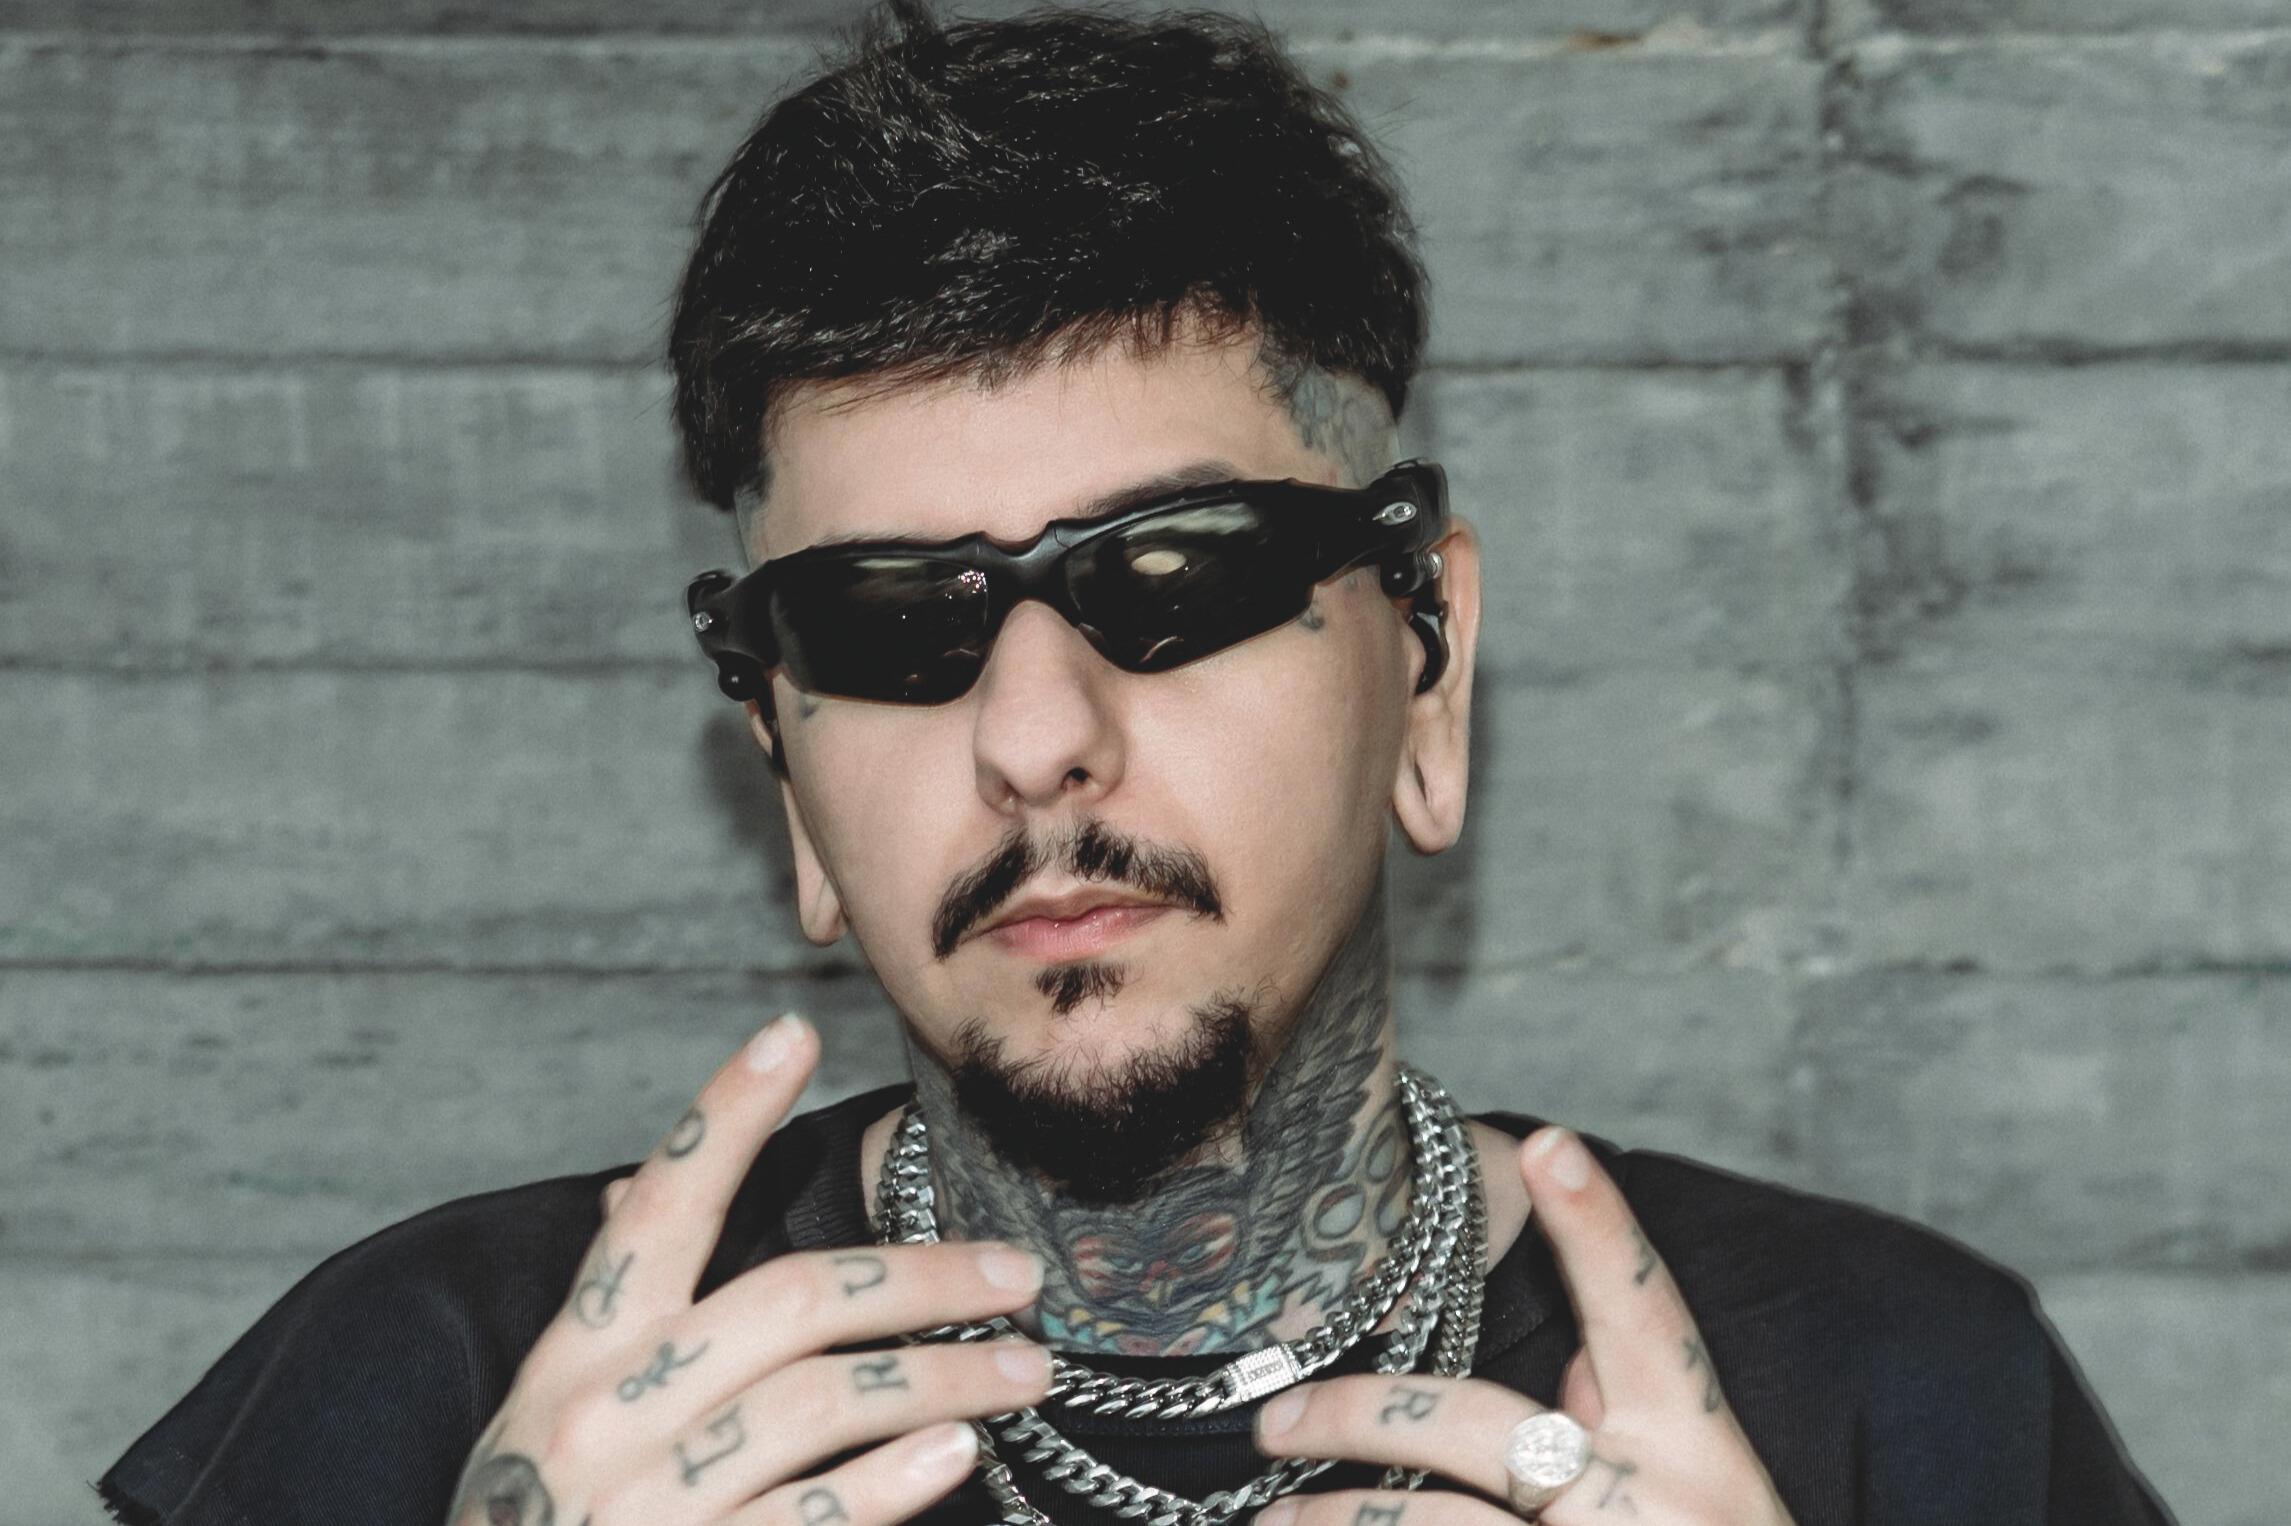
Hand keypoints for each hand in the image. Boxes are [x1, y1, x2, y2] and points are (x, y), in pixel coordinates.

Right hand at [445, 1013, 1051, 1525]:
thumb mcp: (550, 1415)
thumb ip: (611, 1315)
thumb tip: (629, 1189)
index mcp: (576, 1354)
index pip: (657, 1208)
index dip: (724, 1117)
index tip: (793, 1032)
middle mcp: (603, 1414)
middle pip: (789, 1302)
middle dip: (921, 1278)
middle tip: (1019, 1273)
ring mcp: (641, 1501)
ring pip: (819, 1402)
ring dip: (942, 1378)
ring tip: (1028, 1370)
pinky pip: (807, 1514)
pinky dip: (890, 1481)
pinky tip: (956, 1453)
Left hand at [1251, 1126, 1794, 1525]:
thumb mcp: (1702, 1487)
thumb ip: (1619, 1417)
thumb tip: (1547, 1364)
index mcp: (1696, 1443)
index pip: (1644, 1313)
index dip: (1597, 1227)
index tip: (1547, 1144)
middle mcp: (1655, 1504)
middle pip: (1480, 1427)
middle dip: (1362, 1414)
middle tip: (1272, 1420)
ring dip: (1338, 1522)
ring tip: (1268, 1522)